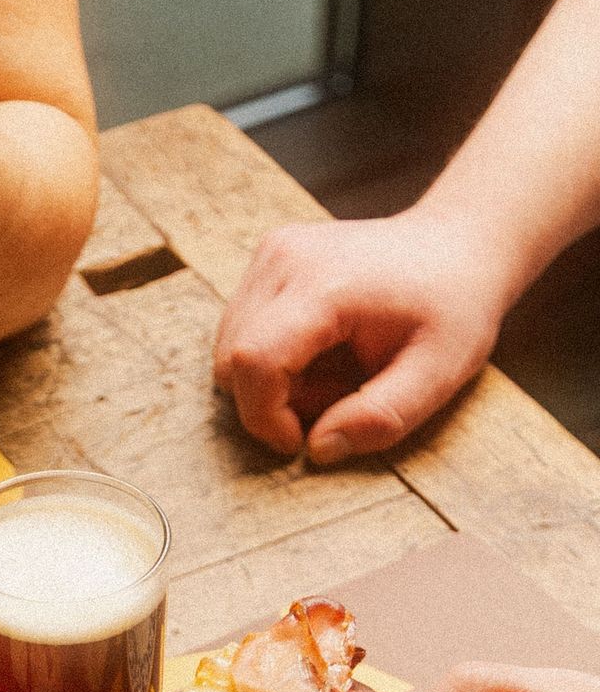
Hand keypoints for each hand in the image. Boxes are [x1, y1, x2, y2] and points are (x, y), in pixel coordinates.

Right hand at [213, 208, 509, 463]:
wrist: (460, 242)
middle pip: (234, 360)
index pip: (253, 361)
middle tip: (337, 396)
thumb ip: (382, 417)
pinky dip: (274, 357)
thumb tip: (319, 448)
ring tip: (334, 370)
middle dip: (273, 401)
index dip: (266, 418)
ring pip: (232, 349)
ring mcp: (274, 253)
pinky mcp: (269, 258)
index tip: (303, 440)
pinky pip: (243, 330)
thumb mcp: (439, 372)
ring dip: (274, 381)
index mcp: (326, 284)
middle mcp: (286, 258)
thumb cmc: (454, 306)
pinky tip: (321, 349)